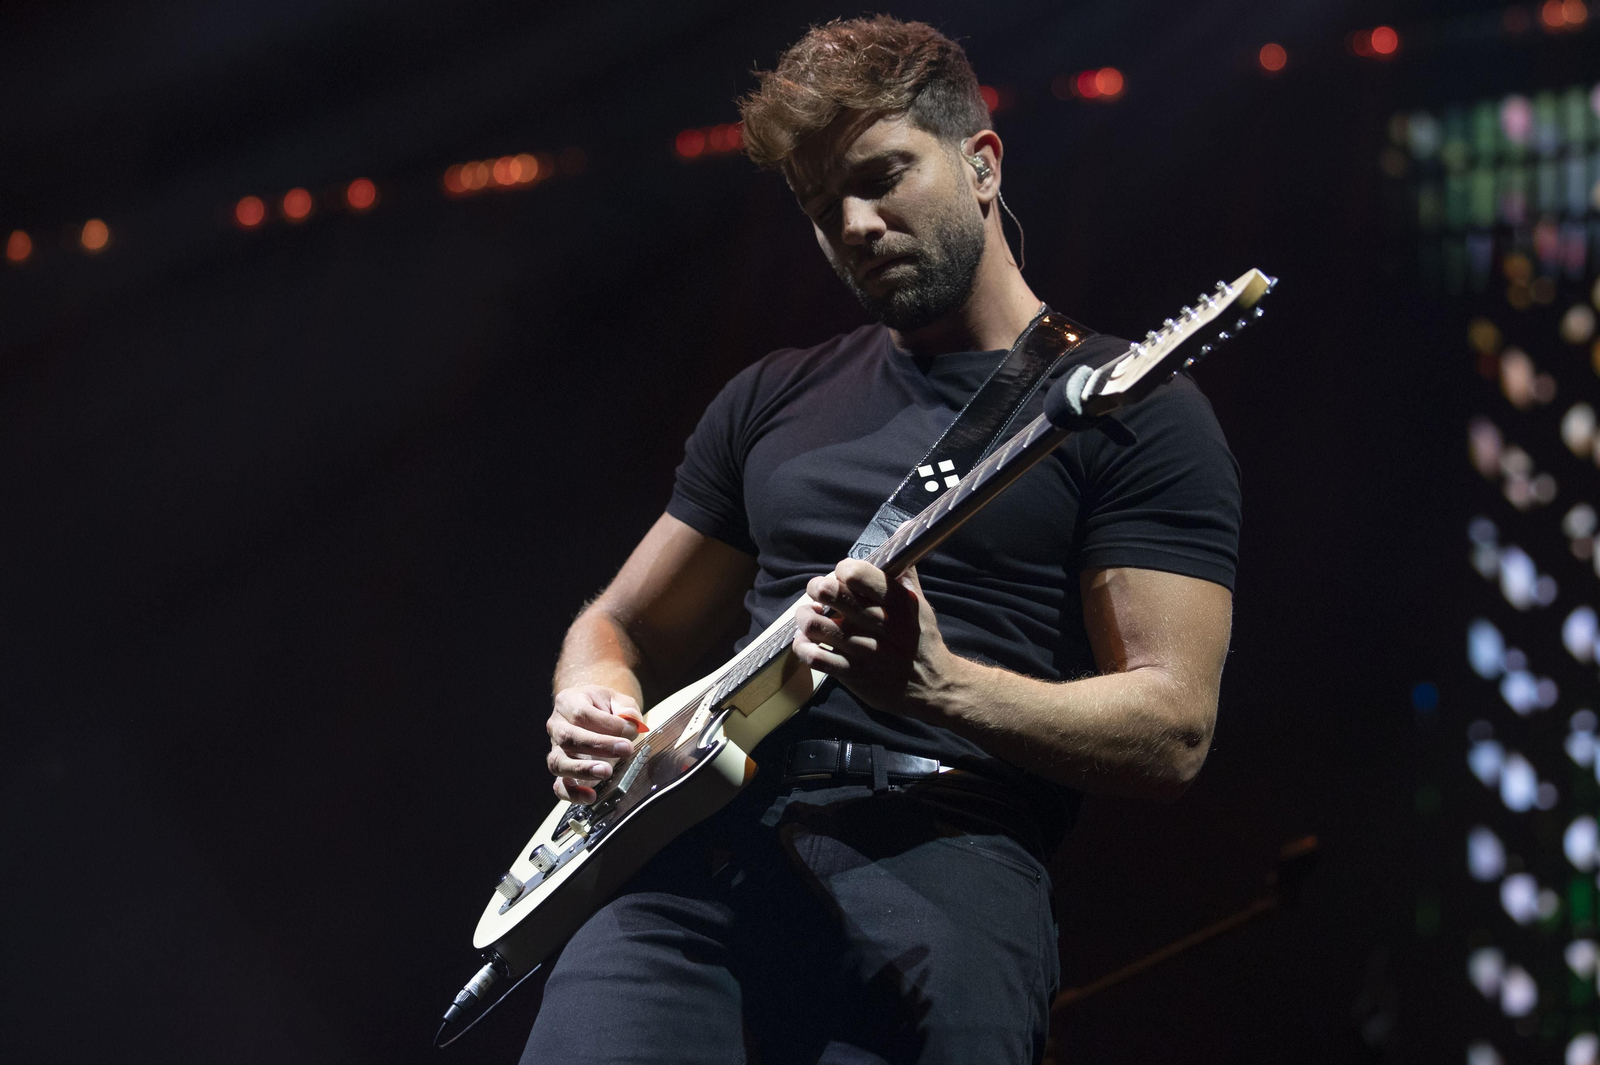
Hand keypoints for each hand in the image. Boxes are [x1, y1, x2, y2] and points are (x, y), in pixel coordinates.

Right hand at [546, 685, 642, 803]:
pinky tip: (591, 796)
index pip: (581, 713)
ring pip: (558, 762)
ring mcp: (556, 750)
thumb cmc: (606, 708)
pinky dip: (573, 793)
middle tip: (625, 750)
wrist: (595, 715)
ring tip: (606, 771)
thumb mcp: (619, 700)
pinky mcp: (563, 772)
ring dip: (582, 769)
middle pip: (568, 737)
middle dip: (598, 745)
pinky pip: (559, 786)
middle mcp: (556, 726)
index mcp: (568, 702)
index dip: (607, 724)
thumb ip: (627, 709)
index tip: (631, 730)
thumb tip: (631, 723)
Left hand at [791, 559, 955, 721]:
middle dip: (817, 587)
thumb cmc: (921, 640)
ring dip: (804, 616)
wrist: (932, 686)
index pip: (855, 573)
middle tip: (820, 593)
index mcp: (896, 601)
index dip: (842, 570)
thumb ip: (904, 571)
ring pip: (813, 624)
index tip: (843, 577)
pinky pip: (813, 657)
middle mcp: (878, 623)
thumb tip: (903, 531)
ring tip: (810, 616)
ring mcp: (862, 650)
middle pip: (829, 592)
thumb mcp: (919, 603)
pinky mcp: (851, 674)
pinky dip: (803, 645)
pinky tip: (809, 641)